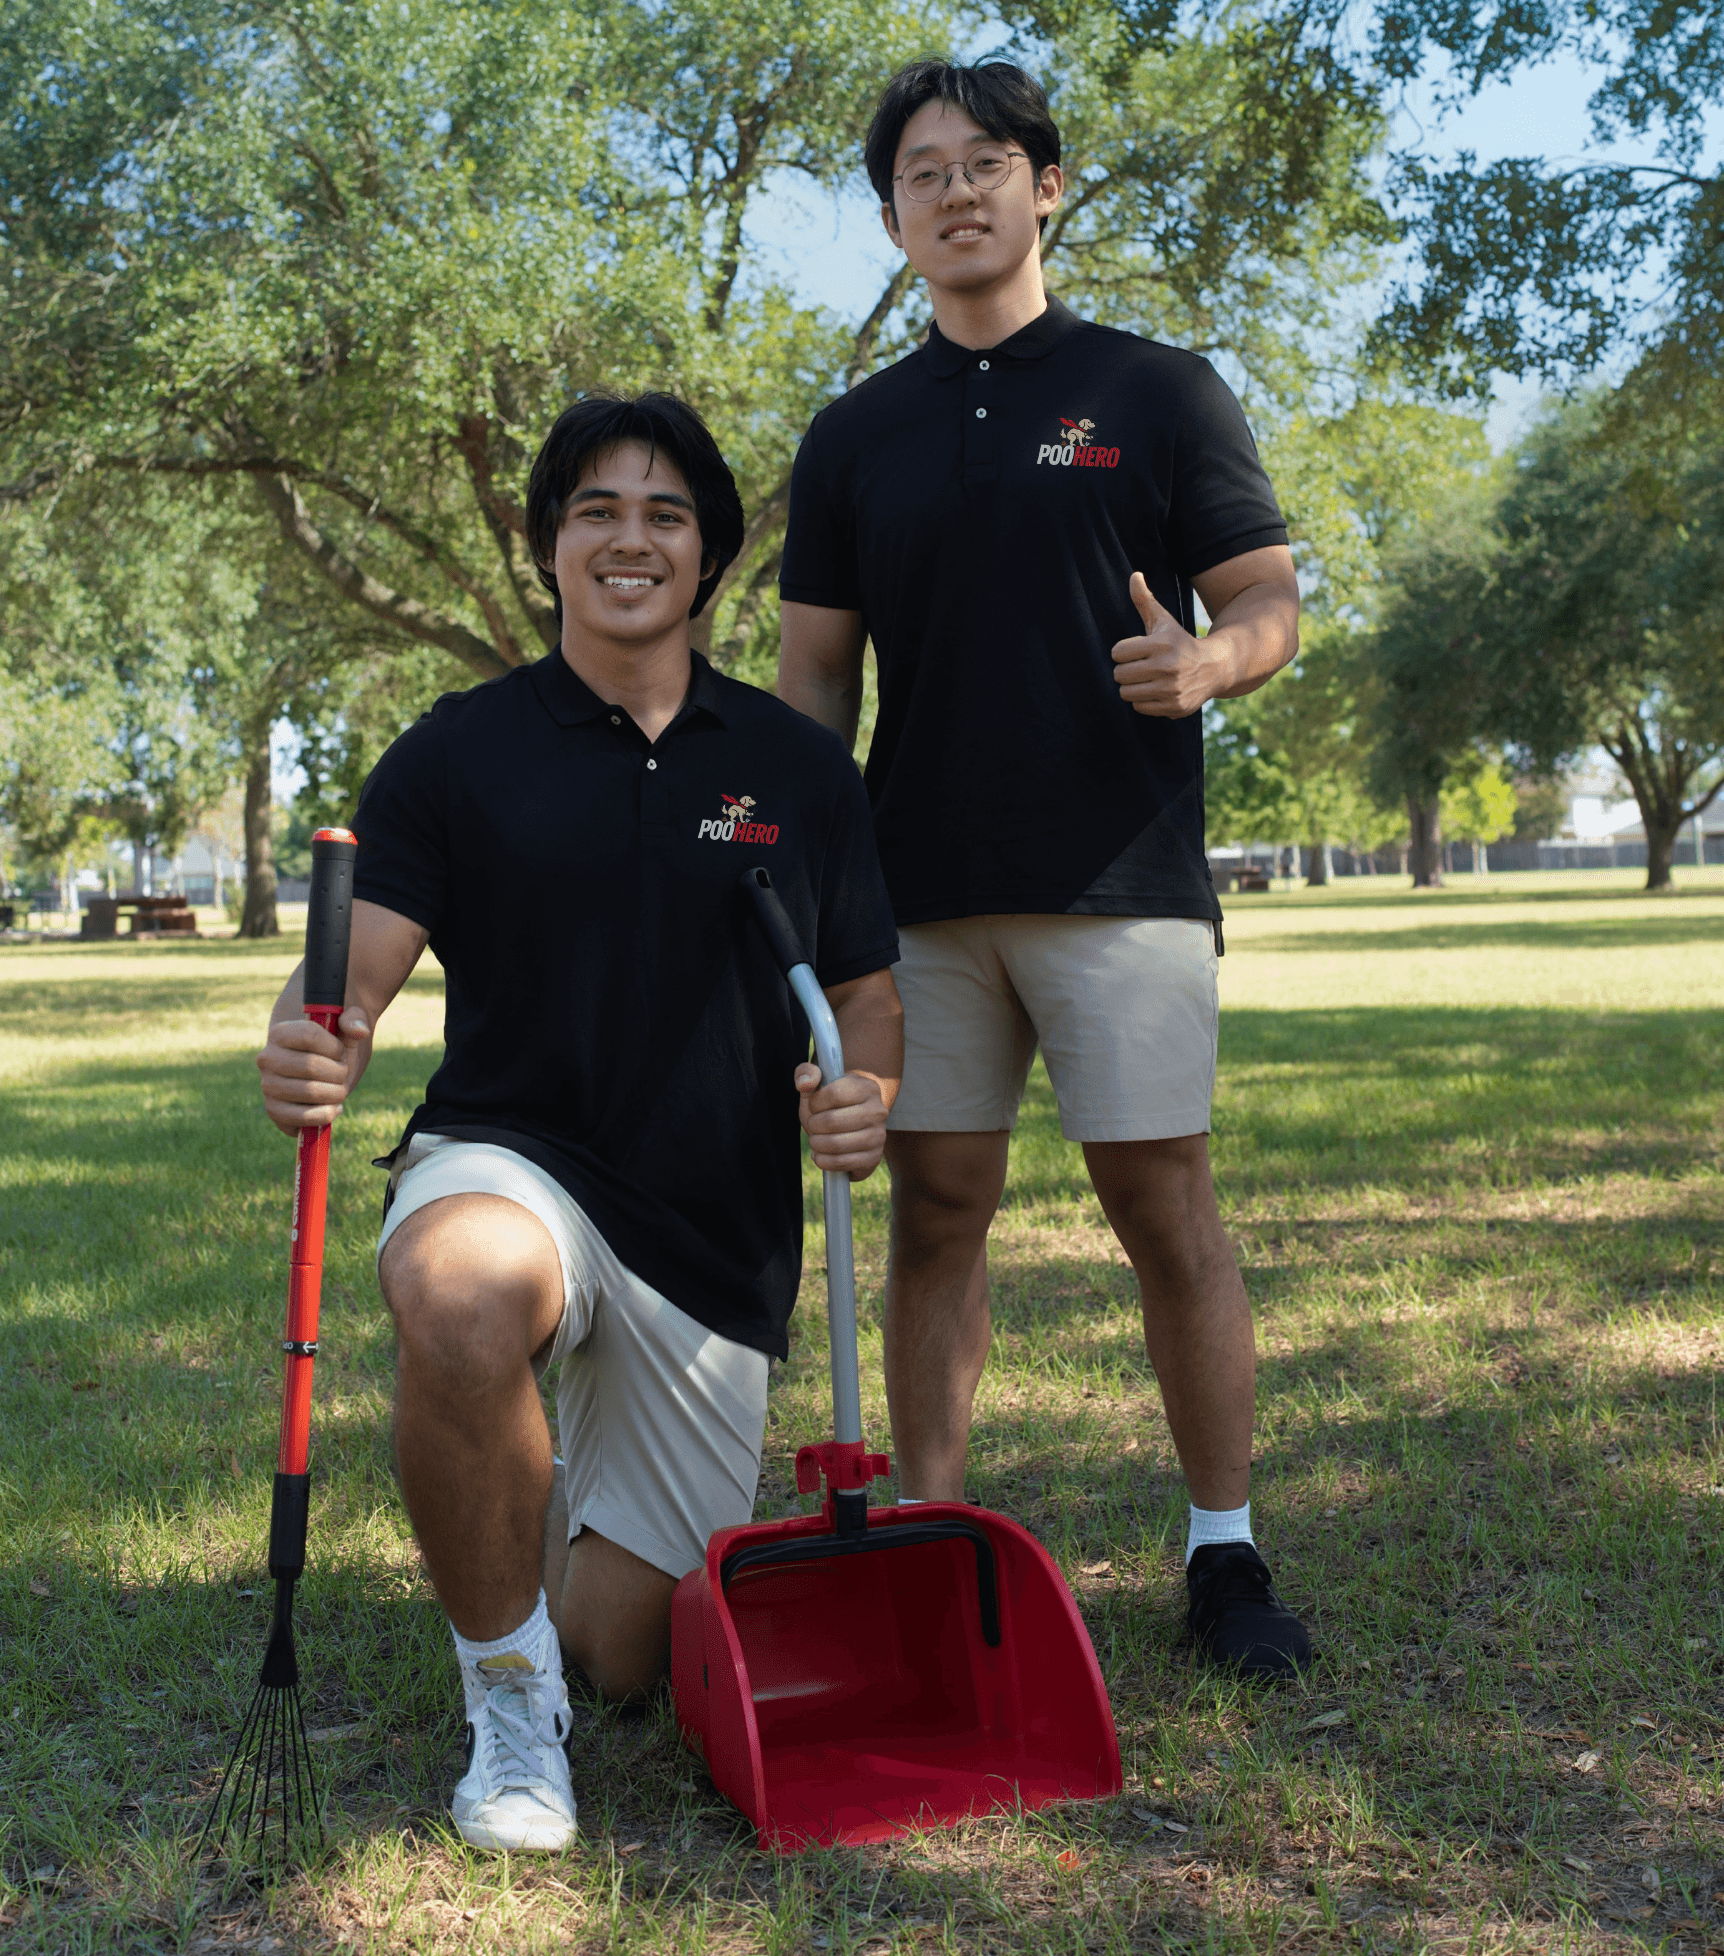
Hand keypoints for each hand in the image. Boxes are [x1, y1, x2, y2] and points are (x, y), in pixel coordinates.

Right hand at [256, 1007, 370, 1136]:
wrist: (322, 1073)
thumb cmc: (333, 1047)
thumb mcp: (346, 1027)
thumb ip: (355, 1020)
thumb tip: (360, 1030)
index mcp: (280, 1032)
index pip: (309, 1035)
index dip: (334, 1046)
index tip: (340, 1051)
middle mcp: (267, 1058)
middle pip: (311, 1065)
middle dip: (339, 1071)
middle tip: (343, 1072)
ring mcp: (268, 1086)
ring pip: (310, 1091)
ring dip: (336, 1092)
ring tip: (339, 1088)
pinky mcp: (274, 1111)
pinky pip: (300, 1117)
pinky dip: (325, 1114)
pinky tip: (334, 1108)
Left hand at [794, 1064, 888, 1179]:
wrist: (850, 1127)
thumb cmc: (831, 1104)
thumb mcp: (817, 1085)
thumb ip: (807, 1075)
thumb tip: (805, 1084)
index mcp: (867, 1088)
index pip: (834, 1094)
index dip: (816, 1102)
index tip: (814, 1106)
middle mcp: (878, 1111)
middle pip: (832, 1121)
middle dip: (813, 1125)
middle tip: (813, 1125)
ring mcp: (878, 1136)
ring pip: (835, 1144)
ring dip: (816, 1144)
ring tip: (816, 1140)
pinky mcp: (874, 1158)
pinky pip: (841, 1162)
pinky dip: (823, 1160)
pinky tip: (822, 1154)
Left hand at [1111, 572, 1233, 717]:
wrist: (1215, 667)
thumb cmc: (1180, 642)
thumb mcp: (1163, 621)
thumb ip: (1145, 601)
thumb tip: (1134, 575)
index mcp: (1162, 643)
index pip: (1117, 652)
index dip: (1124, 652)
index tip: (1137, 651)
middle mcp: (1168, 666)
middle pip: (1119, 674)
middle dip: (1127, 670)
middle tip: (1141, 667)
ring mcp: (1172, 689)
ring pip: (1126, 693)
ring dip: (1133, 687)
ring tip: (1148, 679)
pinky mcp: (1175, 707)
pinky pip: (1139, 707)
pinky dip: (1144, 701)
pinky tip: (1157, 691)